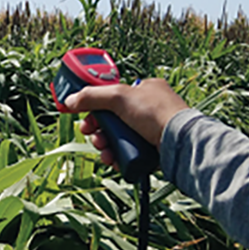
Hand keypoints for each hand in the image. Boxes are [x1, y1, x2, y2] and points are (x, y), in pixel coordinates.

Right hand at [64, 78, 187, 166]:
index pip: (113, 95)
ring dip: (104, 145)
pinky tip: (112, 160)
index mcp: (144, 89)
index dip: (96, 106)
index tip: (84, 115)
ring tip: (103, 150)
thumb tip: (69, 101)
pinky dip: (117, 157)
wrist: (179, 141)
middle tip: (91, 134)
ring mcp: (151, 130)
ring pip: (118, 138)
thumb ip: (91, 96)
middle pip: (112, 119)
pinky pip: (128, 153)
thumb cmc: (155, 112)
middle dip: (98, 129)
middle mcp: (148, 109)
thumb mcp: (119, 96)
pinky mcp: (152, 150)